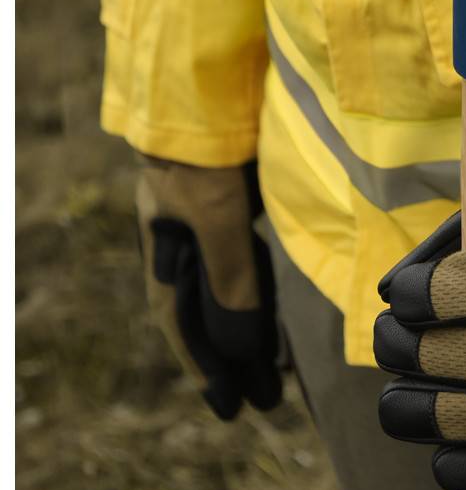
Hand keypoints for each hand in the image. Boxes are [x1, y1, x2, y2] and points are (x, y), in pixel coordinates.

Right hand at [135, 154, 281, 419]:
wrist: (207, 85)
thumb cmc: (205, 151)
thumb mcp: (216, 217)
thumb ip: (230, 278)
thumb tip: (245, 346)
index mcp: (166, 247)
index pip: (182, 320)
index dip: (204, 363)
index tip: (228, 404)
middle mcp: (185, 238)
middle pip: (207, 310)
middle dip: (230, 357)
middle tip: (258, 402)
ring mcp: (211, 219)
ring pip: (228, 285)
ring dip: (247, 326)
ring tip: (273, 367)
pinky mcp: (237, 200)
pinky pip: (247, 256)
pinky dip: (259, 286)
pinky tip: (274, 304)